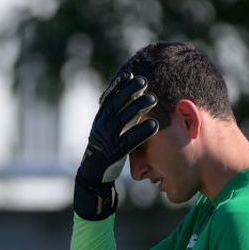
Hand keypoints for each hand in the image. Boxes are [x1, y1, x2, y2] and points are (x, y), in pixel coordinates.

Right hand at [74, 72, 158, 219]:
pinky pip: (129, 140)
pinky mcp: (114, 153)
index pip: (110, 98)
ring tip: (153, 98)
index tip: (132, 75)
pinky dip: (142, 131)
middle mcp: (101, 127)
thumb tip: (130, 94)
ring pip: (122, 119)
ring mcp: (106, 139)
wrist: (94, 174)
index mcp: (100, 119)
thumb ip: (118, 115)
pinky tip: (154, 124)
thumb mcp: (109, 129)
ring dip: (138, 107)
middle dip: (130, 92)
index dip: (120, 86)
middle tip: (145, 82)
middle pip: (116, 105)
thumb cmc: (107, 149)